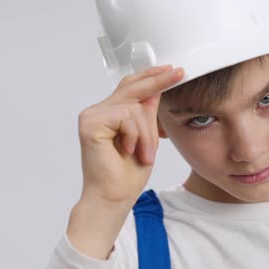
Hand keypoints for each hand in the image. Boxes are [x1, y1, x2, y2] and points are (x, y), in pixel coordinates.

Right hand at [77, 65, 183, 205]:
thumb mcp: (146, 137)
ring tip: (143, 154)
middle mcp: (98, 111)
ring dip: (147, 134)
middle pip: (132, 88)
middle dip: (158, 81)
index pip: (131, 87)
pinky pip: (127, 117)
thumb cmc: (127, 174)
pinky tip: (127, 151)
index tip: (172, 70)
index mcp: (110, 114)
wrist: (114, 197)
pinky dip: (135, 136)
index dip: (151, 77)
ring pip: (135, 107)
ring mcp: (92, 115)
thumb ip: (147, 114)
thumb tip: (157, 90)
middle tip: (178, 73)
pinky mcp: (90, 123)